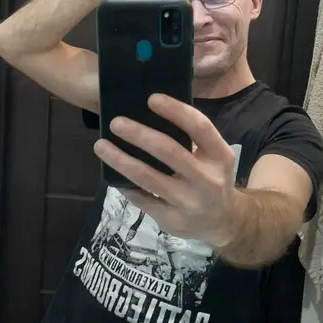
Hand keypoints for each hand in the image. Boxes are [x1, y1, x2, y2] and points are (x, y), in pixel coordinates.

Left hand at [93, 94, 237, 245]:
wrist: (222, 224)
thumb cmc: (210, 178)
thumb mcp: (213, 158)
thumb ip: (191, 138)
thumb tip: (150, 111)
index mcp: (220, 156)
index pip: (200, 127)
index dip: (176, 111)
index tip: (151, 98)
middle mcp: (207, 179)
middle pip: (168, 150)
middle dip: (138, 134)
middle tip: (115, 122)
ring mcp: (189, 202)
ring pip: (147, 177)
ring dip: (120, 159)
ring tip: (100, 145)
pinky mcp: (172, 220)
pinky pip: (141, 199)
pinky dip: (124, 184)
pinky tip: (111, 173)